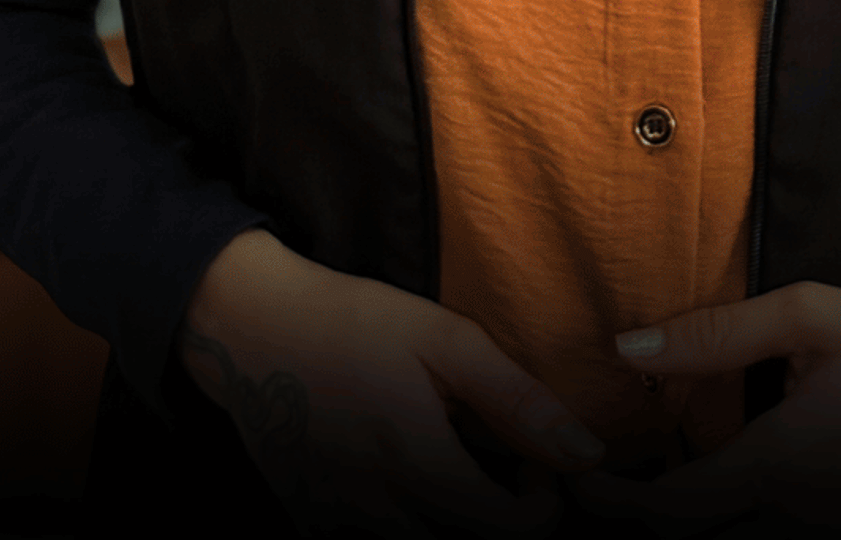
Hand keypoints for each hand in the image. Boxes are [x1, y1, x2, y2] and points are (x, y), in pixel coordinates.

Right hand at [178, 227, 607, 537]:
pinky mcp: (313, 525)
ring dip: (452, 523)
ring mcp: (339, 526)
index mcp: (418, 465)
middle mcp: (378, 513)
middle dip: (498, 518)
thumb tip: (589, 453)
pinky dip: (403, 522)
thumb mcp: (445, 340)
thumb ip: (519, 402)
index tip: (534, 465)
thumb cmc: (354, 322)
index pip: (510, 535)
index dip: (541, 507)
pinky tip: (400, 476)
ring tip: (450, 466)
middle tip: (498, 466)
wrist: (251, 328)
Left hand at [571, 291, 840, 531]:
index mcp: (780, 469)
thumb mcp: (814, 316)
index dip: (612, 501)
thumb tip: (627, 350)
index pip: (667, 515)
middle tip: (615, 477)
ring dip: (696, 522)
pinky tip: (740, 478)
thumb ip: (715, 334)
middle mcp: (799, 525)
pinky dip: (743, 523)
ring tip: (672, 471)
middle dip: (645, 520)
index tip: (577, 477)